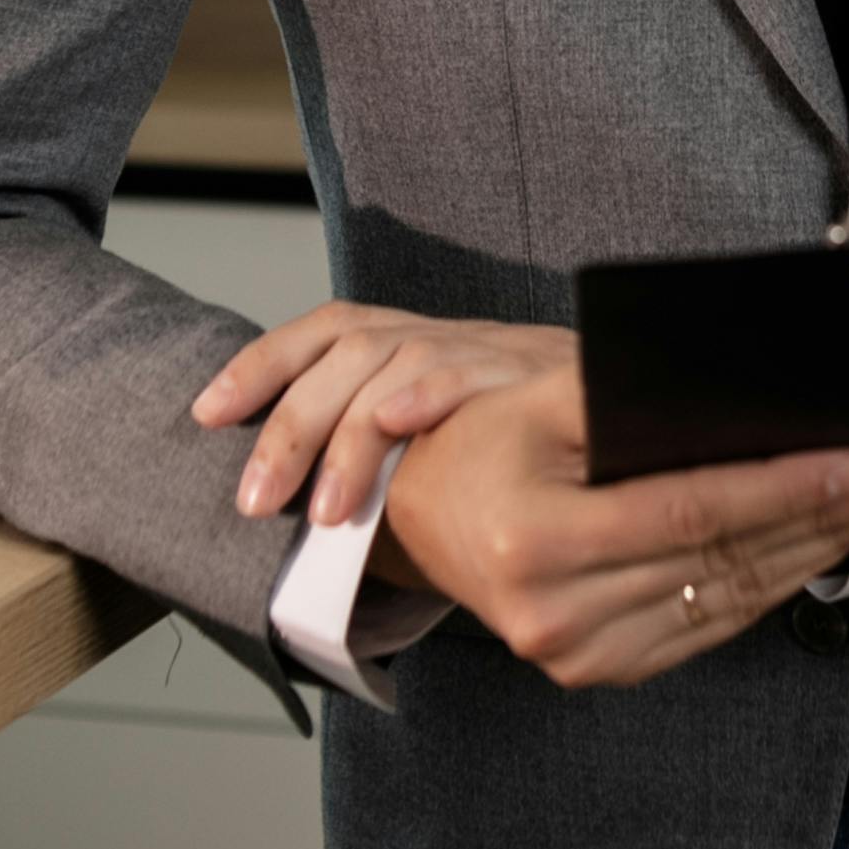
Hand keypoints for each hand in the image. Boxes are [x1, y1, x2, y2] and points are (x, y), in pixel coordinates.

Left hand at [194, 301, 570, 529]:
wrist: (643, 419)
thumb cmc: (535, 446)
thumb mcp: (454, 443)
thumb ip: (393, 461)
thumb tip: (306, 517)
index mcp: (413, 346)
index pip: (323, 331)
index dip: (259, 365)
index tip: (205, 413)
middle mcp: (443, 335)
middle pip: (345, 349)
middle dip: (287, 426)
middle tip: (253, 503)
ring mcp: (488, 347)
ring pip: (395, 360)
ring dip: (347, 436)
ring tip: (322, 514)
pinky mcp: (536, 369)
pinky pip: (470, 369)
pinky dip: (428, 392)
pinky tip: (399, 426)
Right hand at [378, 354, 848, 690]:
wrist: (424, 518)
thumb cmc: (482, 446)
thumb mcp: (539, 397)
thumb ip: (625, 396)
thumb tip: (739, 396)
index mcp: (536, 540)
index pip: (687, 513)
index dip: (781, 490)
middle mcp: (555, 613)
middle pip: (720, 561)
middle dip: (821, 519)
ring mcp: (580, 654)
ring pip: (727, 600)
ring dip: (811, 555)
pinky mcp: (602, 669)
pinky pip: (707, 627)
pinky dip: (768, 587)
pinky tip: (814, 551)